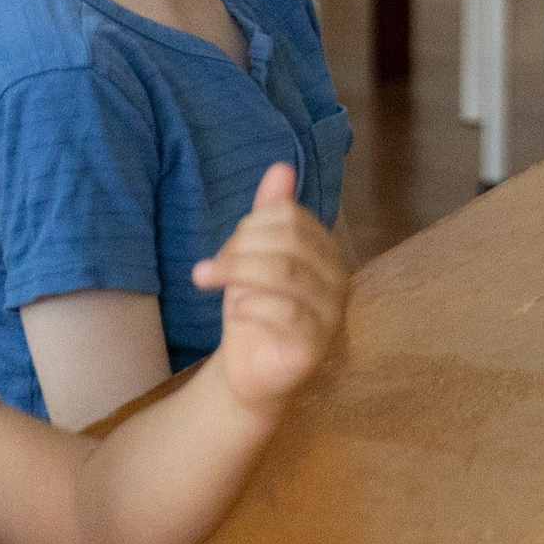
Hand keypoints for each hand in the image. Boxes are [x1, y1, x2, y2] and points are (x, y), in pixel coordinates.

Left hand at [194, 164, 347, 418]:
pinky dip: (252, 304)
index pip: (291, 217)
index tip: (222, 251)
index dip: (250, 227)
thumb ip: (270, 216)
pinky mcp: (314, 346)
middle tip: (206, 270)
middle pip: (288, 241)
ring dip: (237, 272)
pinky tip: (233, 310)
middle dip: (239, 249)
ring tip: (205, 281)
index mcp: (326, 252)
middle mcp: (338, 279)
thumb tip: (280, 167)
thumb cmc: (257, 312)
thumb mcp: (255, 260)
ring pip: (286, 273)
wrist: (253, 376)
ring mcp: (331, 313)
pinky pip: (285, 313)